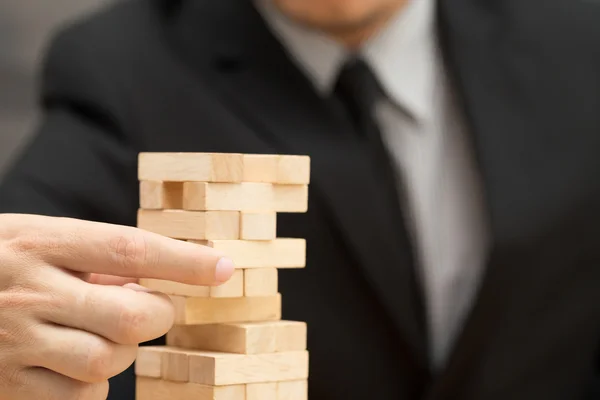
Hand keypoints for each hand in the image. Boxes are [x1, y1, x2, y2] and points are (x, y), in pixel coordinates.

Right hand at [0, 214, 233, 399]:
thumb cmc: (0, 263)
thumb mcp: (39, 240)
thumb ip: (96, 257)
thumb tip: (159, 278)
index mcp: (40, 244)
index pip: (131, 250)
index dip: (185, 262)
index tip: (222, 268)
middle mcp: (27, 294)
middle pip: (130, 317)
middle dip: (157, 315)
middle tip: (151, 307)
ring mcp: (14, 345)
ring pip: (109, 363)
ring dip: (122, 350)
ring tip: (100, 332)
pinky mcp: (7, 387)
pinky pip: (81, 397)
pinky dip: (93, 383)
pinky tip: (73, 361)